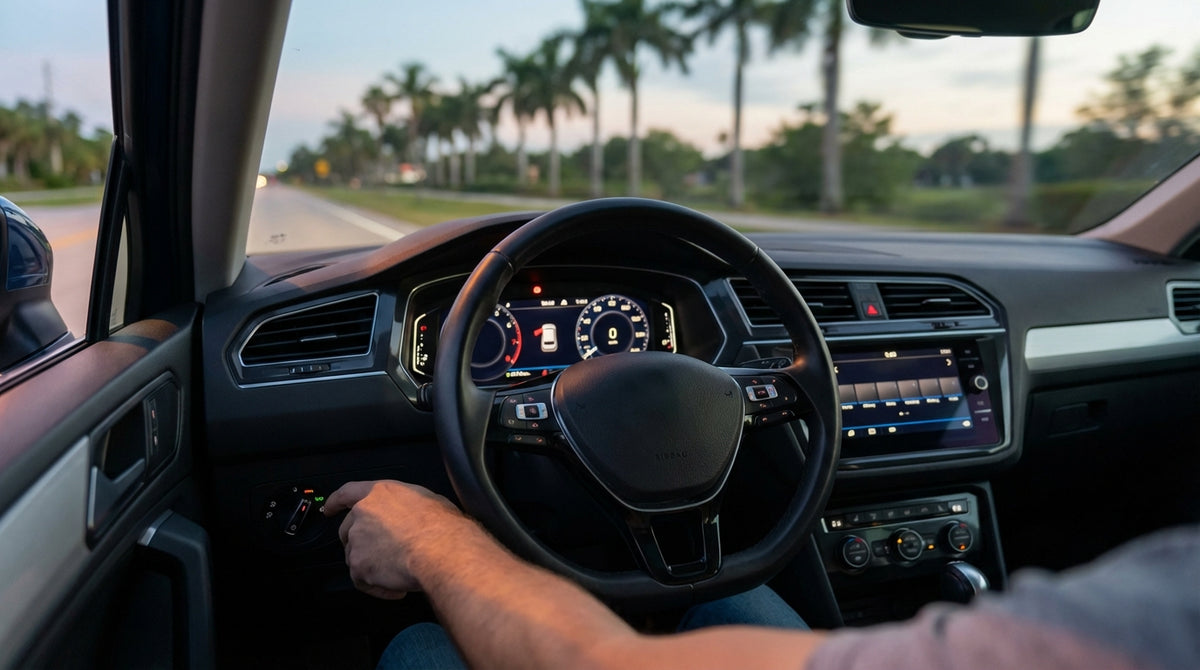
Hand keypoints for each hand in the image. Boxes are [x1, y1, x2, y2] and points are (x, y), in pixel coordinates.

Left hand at [324, 480, 474, 599]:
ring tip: (400, 574)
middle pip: (348, 530)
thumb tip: (413, 517)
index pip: (348, 493)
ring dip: (373, 567)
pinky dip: (379, 588)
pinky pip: (363, 582)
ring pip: (355, 557)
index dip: (335, 502)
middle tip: (381, 555)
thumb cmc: (443, 526)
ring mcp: (358, 540)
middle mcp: (363, 513)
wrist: (441, 550)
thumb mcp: (428, 501)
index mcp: (379, 493)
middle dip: (360, 543)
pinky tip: (398, 589)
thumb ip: (408, 506)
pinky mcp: (359, 566)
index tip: (328, 510)